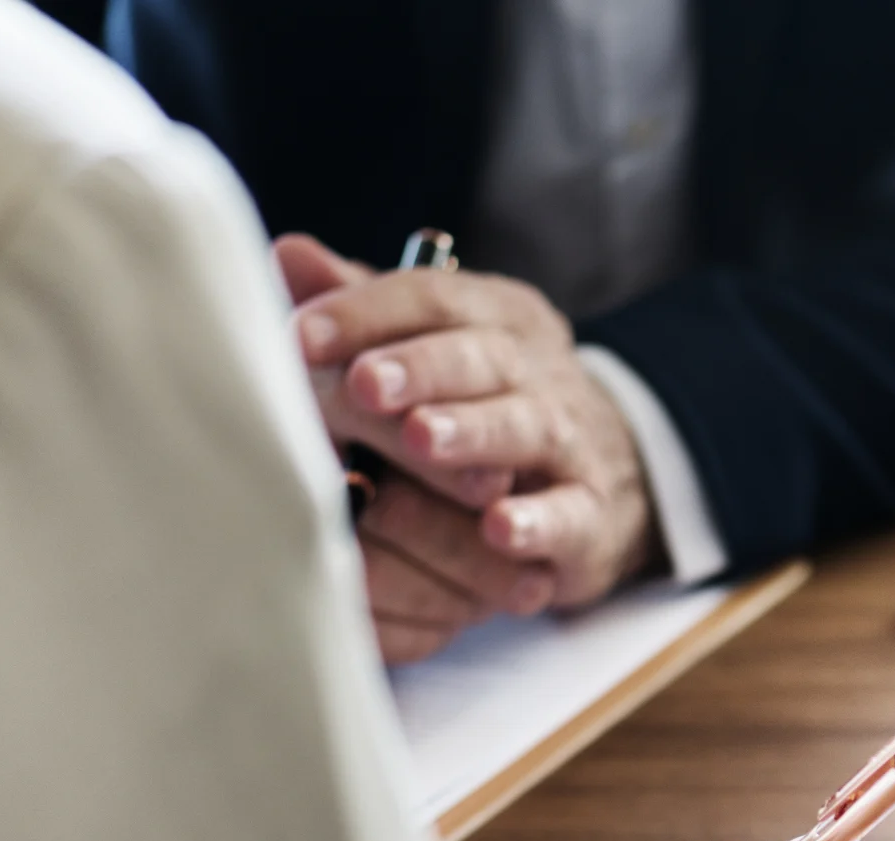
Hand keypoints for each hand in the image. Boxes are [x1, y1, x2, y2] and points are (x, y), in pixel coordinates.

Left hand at [275, 235, 656, 654]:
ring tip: (422, 438)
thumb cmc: (493, 405)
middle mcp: (540, 370)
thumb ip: (365, 311)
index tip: (300, 334)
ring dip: (473, 431)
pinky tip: (498, 530)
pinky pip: (569, 515)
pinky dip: (537, 523)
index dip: (366, 312)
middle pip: (481, 356)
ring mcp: (571, 441)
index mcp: (498, 316)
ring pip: (525, 426)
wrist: (608, 481)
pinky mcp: (591, 517)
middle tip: (363, 383)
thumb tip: (286, 256)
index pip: (432, 296)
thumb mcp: (435, 347)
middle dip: (420, 368)